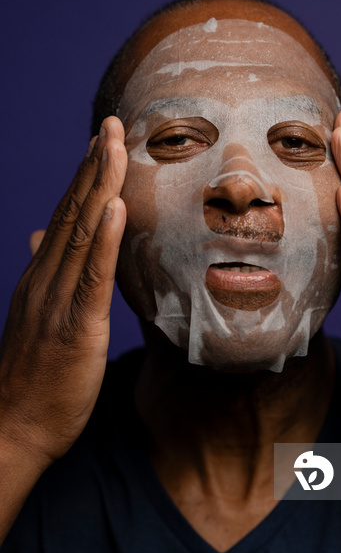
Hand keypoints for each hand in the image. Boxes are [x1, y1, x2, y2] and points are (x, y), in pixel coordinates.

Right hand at [0, 116, 126, 466]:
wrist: (13, 427)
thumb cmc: (33, 373)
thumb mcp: (36, 313)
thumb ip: (44, 271)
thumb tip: (42, 235)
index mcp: (43, 275)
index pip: (65, 215)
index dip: (85, 176)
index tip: (100, 141)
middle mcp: (46, 278)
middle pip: (72, 212)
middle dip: (94, 166)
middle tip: (110, 124)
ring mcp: (57, 300)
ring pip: (81, 233)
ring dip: (100, 187)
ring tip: (114, 147)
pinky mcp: (76, 326)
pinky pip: (92, 276)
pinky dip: (103, 239)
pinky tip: (115, 207)